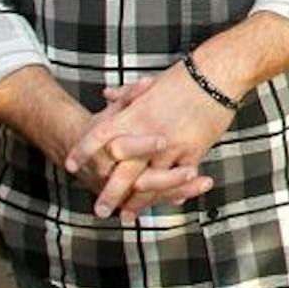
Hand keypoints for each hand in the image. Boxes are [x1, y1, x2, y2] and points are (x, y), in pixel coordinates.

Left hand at [64, 64, 233, 218]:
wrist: (217, 74)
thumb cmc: (184, 76)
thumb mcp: (150, 84)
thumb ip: (126, 95)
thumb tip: (105, 94)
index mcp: (135, 115)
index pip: (100, 136)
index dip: (83, 151)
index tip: (71, 165)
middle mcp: (149, 134)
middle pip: (123, 172)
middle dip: (110, 193)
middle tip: (100, 210)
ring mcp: (172, 145)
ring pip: (151, 182)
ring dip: (138, 201)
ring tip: (128, 214)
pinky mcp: (193, 150)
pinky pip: (180, 177)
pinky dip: (175, 191)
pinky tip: (170, 201)